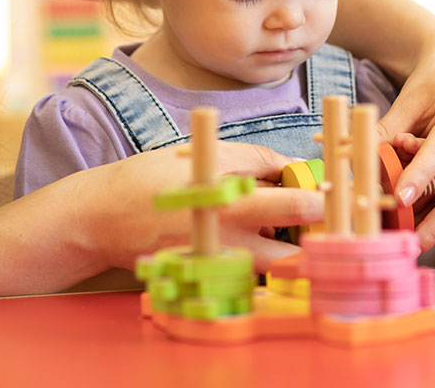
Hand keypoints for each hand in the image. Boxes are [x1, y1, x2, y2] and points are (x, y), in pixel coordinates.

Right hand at [71, 142, 323, 272]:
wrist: (98, 219)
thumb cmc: (147, 179)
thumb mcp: (197, 154)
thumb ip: (247, 158)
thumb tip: (286, 164)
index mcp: (229, 198)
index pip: (292, 196)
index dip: (320, 192)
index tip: (336, 189)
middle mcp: (229, 234)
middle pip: (295, 238)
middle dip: (317, 229)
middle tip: (326, 217)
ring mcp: (219, 261)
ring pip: (276, 266)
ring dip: (291, 250)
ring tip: (288, 233)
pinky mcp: (207, 279)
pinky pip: (249, 278)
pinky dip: (262, 265)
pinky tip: (255, 248)